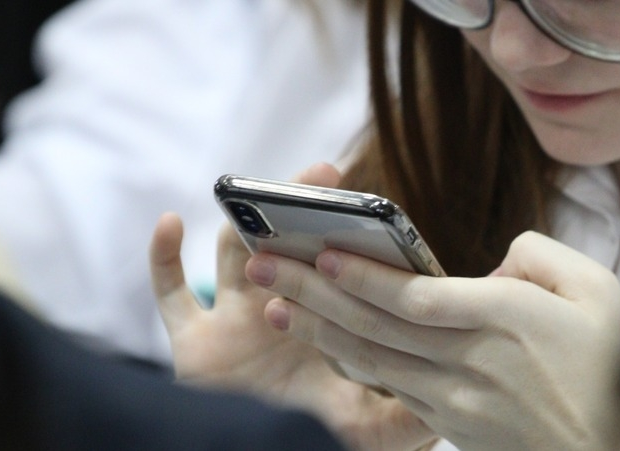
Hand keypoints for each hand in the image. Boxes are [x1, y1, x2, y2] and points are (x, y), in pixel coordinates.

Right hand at [149, 163, 435, 450]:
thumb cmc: (308, 437)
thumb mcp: (363, 427)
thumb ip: (403, 417)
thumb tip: (455, 403)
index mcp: (320, 323)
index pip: (334, 272)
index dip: (350, 239)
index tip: (372, 207)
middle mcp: (277, 311)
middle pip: (287, 248)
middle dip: (301, 212)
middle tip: (326, 175)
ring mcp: (232, 322)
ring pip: (232, 258)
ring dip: (243, 226)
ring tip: (258, 196)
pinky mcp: (191, 342)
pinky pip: (170, 292)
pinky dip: (163, 257)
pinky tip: (170, 222)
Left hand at [247, 231, 619, 450]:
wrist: (610, 445)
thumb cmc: (610, 361)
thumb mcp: (597, 290)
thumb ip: (538, 257)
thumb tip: (490, 262)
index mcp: (504, 319)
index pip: (415, 295)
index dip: (362, 275)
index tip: (320, 251)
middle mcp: (470, 360)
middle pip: (377, 325)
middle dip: (315, 293)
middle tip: (266, 267)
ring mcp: (456, 397)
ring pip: (373, 360)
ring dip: (320, 330)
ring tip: (277, 304)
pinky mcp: (451, 422)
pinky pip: (390, 388)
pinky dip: (352, 363)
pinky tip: (324, 342)